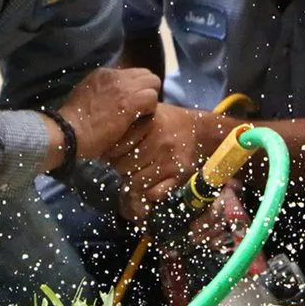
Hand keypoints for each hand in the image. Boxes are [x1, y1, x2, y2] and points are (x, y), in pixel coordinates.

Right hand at [57, 67, 160, 158]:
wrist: (69, 132)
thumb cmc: (74, 123)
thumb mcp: (85, 96)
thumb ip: (101, 91)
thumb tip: (112, 97)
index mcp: (103, 74)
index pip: (131, 73)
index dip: (135, 88)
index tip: (130, 103)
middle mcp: (115, 75)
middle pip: (146, 74)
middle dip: (146, 90)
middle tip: (140, 108)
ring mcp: (124, 86)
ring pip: (153, 82)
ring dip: (149, 99)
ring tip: (140, 114)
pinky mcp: (131, 100)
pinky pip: (153, 97)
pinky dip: (150, 109)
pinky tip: (139, 119)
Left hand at [105, 103, 202, 220]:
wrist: (201, 131)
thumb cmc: (169, 122)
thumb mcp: (148, 113)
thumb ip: (128, 122)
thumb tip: (103, 143)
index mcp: (149, 124)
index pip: (116, 148)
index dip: (110, 154)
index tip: (111, 154)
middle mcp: (159, 142)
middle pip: (123, 166)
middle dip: (120, 168)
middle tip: (123, 165)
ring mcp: (169, 161)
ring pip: (136, 182)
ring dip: (133, 181)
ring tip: (136, 172)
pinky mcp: (178, 175)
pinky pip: (154, 193)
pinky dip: (148, 193)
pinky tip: (149, 183)